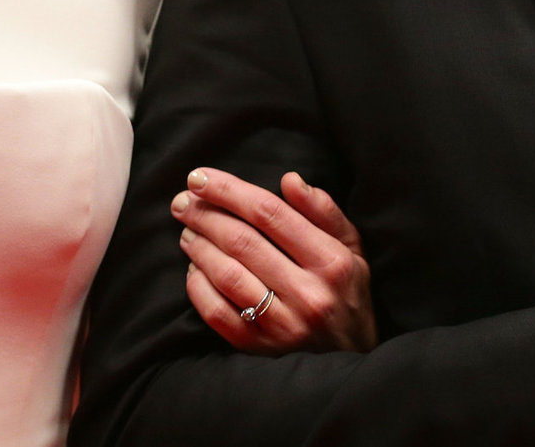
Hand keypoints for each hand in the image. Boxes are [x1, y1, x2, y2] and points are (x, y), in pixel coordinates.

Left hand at [172, 167, 375, 354]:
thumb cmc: (346, 290)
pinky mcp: (261, 349)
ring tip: (187, 230)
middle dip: (204, 215)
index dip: (229, 191)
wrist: (352, 357)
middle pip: (241, 242)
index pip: (269, 213)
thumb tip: (289, 179)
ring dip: (197, 246)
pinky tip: (194, 267)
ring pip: (226, 275)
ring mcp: (284, 326)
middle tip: (182, 201)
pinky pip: (217, 313)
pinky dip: (197, 285)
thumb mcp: (350, 246)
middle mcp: (309, 295)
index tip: (199, 177)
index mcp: (331, 262)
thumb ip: (323, 211)